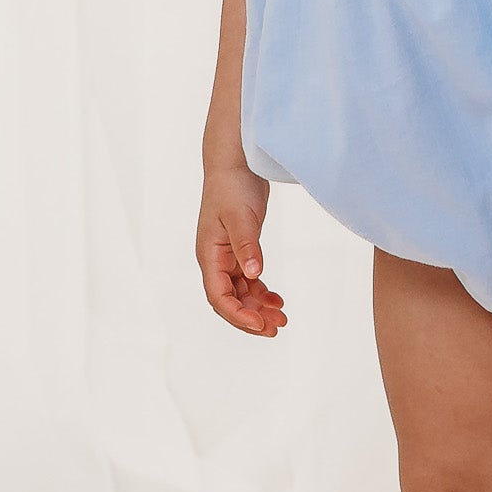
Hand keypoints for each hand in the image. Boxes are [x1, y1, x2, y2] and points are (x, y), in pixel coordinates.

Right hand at [197, 164, 287, 336]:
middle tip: (277, 328)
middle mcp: (215, 260)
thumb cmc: (232, 186)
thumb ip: (247, 247)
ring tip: (282, 318)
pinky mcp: (240, 250)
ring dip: (259, 308)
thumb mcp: (241, 217)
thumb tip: (254, 276)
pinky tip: (277, 299)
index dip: (238, 315)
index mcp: (209, 255)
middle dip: (251, 318)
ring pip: (240, 293)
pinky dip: (261, 292)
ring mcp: (227, 256)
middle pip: (229, 301)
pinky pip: (248, 280)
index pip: (219, 296)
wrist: (236, 162)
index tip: (261, 325)